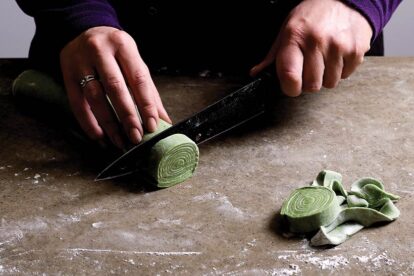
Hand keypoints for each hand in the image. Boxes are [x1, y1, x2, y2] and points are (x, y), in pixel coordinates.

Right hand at [60, 26, 170, 148]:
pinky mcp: (66, 75)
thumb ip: (149, 91)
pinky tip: (99, 136)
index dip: (146, 104)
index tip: (152, 125)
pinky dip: (88, 123)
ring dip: (108, 123)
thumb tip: (163, 120)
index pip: (138, 78)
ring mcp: (80, 62)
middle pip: (115, 87)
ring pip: (94, 97)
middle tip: (135, 136)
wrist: (84, 32)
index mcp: (123, 45)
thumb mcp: (135, 63)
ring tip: (119, 141)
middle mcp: (100, 50)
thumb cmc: (116, 52)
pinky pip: (77, 103)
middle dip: (127, 116)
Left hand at [250, 0, 372, 95]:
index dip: (290, 88)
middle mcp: (317, 42)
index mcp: (295, 37)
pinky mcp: (356, 50)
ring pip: (329, 83)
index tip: (291, 85)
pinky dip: (341, 70)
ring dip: (326, 77)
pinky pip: (346, 76)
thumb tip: (256, 73)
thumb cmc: (312, 16)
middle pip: (312, 85)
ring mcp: (338, 46)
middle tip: (309, 69)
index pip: (290, 77)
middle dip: (309, 82)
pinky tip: (337, 56)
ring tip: (324, 59)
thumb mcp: (287, 30)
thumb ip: (273, 56)